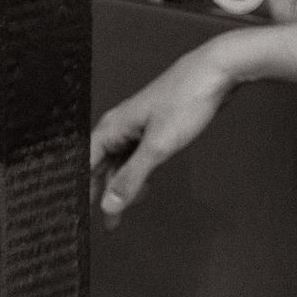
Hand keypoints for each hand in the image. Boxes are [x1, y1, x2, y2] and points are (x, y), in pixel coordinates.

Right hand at [89, 44, 235, 225]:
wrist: (216, 71)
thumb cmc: (185, 101)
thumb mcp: (158, 146)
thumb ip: (132, 177)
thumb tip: (109, 205)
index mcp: (110, 128)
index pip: (84, 166)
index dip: (82, 190)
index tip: (80, 215)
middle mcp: (118, 126)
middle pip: (101, 167)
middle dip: (103, 194)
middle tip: (109, 225)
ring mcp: (136, 126)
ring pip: (120, 163)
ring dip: (122, 186)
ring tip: (125, 212)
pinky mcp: (154, 127)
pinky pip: (136, 156)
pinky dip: (137, 173)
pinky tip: (144, 186)